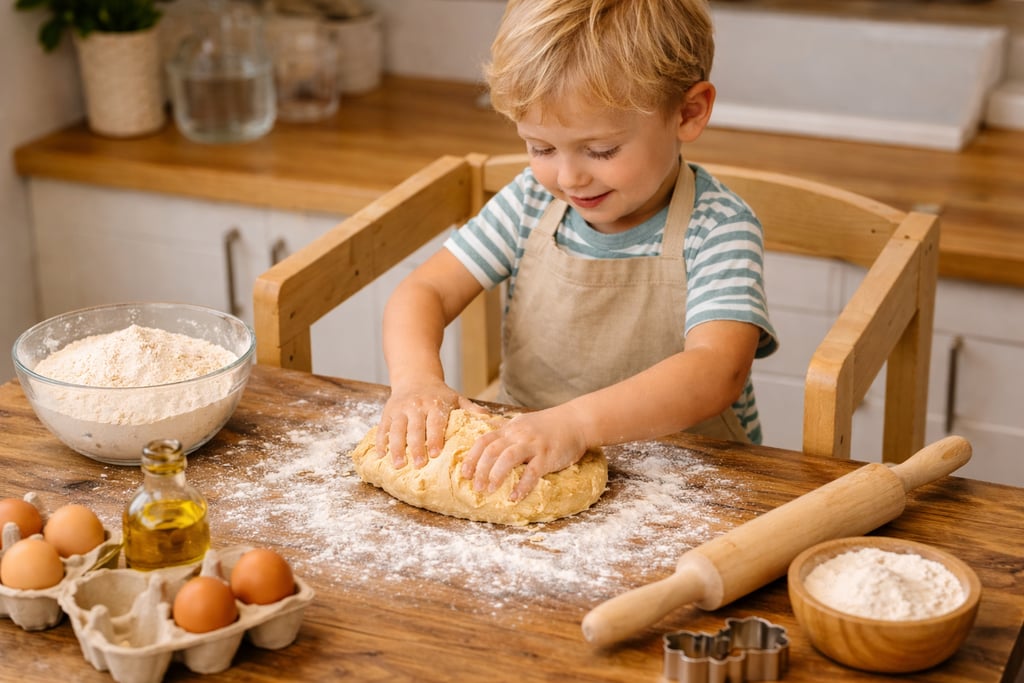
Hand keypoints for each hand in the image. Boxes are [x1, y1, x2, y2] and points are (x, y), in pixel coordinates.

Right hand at [377, 379, 481, 467]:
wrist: (415, 376)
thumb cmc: (439, 394)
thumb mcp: (457, 398)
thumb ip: (472, 410)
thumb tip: (492, 420)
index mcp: (435, 403)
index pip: (435, 422)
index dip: (434, 437)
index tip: (435, 453)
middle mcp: (416, 406)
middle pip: (415, 428)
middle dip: (416, 447)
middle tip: (419, 464)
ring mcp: (400, 409)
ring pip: (396, 429)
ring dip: (396, 448)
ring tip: (398, 465)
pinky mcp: (388, 413)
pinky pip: (382, 428)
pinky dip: (381, 442)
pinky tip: (381, 455)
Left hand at [460, 408, 588, 501]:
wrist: (576, 421)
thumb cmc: (549, 425)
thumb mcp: (523, 422)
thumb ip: (505, 430)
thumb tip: (485, 432)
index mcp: (510, 429)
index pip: (484, 441)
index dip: (472, 457)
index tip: (464, 473)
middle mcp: (518, 435)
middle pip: (492, 450)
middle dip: (480, 470)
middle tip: (475, 488)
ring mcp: (533, 445)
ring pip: (508, 458)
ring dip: (496, 475)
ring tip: (489, 490)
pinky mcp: (547, 455)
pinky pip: (532, 472)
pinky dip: (522, 485)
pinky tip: (515, 497)